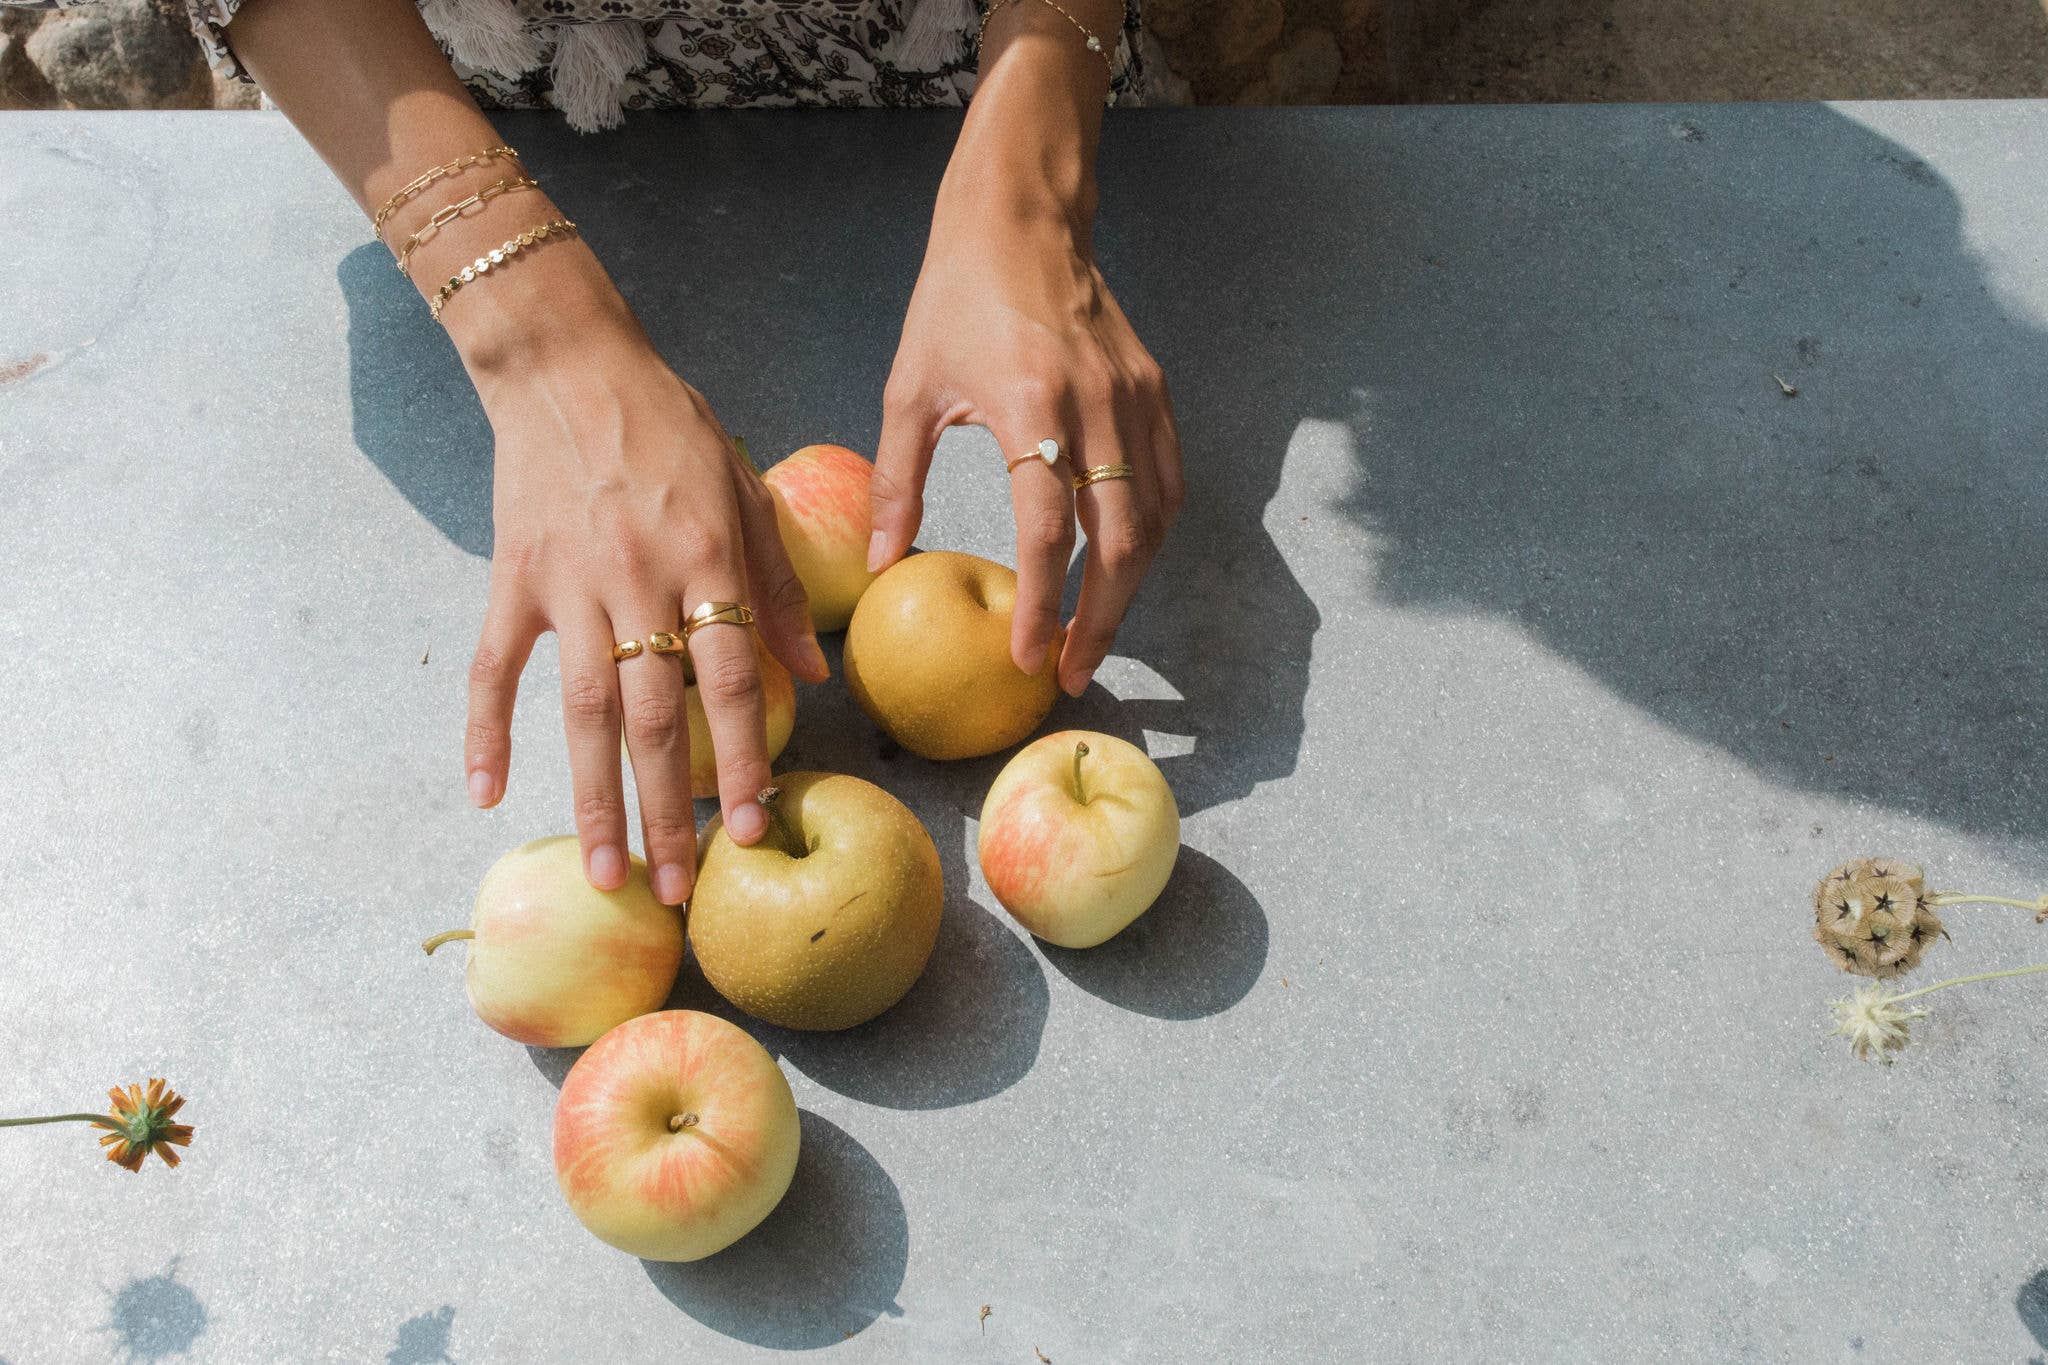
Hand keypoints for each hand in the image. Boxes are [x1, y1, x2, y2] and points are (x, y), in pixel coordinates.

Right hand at [451, 258, 828, 904]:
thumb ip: (777, 584)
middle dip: (668, 809)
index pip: (729, 681)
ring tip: (605, 871)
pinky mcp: (514, 577)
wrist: (568, 363)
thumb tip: (811, 673)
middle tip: (676, 889)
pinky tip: (487, 790)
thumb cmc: (671, 426)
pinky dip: (485, 727)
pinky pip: (495, 666)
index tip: (746, 828)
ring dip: (594, 796)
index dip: (737, 760)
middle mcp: (640, 580)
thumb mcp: (744, 490)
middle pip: (655, 716)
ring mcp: (570, 583)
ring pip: (582, 710)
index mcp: (706, 558)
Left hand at [870, 188, 1183, 696]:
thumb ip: (897, 481)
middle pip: (1119, 540)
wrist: (1022, 218)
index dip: (1044, 603)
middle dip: (1101, 619)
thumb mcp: (909, 389)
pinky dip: (1152, 534)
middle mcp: (1095, 405)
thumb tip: (882, 564)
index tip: (1028, 658)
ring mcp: (1135, 398)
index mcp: (1030, 404)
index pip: (1048, 529)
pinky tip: (1125, 567)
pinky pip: (1168, 482)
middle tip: (1073, 671)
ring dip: (1130, 587)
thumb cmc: (954, 298)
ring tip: (1095, 632)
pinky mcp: (1155, 391)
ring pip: (1154, 519)